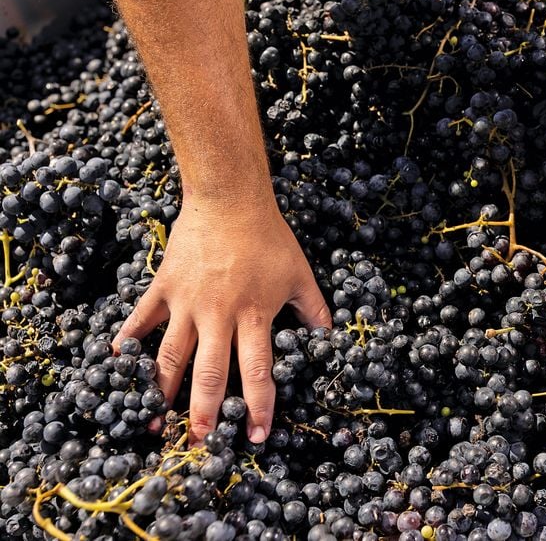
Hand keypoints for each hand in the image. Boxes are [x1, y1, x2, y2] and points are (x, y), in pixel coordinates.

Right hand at [113, 195, 331, 443]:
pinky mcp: (163, 287)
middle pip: (210, 373)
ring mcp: (186, 302)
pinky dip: (129, 339)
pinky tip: (118, 362)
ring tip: (154, 422)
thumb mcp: (300, 275)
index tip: (257, 435)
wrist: (229, 199)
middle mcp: (218, 314)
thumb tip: (329, 339)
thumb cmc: (269, 237)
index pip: (258, 370)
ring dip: (161, 391)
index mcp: (254, 315)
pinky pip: (141, 318)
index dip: (259, 405)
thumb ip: (314, 311)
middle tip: (199, 444)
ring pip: (170, 356)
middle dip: (205, 413)